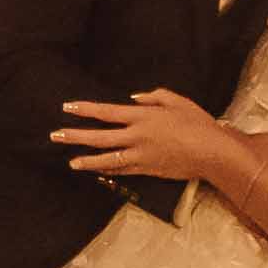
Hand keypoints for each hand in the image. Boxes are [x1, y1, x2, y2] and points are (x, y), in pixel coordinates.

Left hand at [53, 89, 252, 185]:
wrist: (211, 152)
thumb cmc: (197, 123)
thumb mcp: (176, 101)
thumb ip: (153, 97)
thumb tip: (133, 99)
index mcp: (142, 117)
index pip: (107, 112)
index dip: (85, 110)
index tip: (67, 108)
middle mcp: (137, 136)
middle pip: (99, 137)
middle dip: (76, 136)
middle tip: (56, 135)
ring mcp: (140, 156)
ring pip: (107, 159)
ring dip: (87, 160)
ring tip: (71, 162)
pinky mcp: (147, 170)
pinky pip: (122, 170)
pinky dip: (107, 170)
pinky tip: (96, 170)